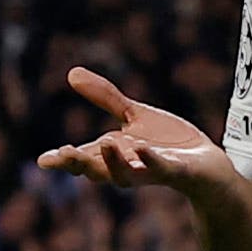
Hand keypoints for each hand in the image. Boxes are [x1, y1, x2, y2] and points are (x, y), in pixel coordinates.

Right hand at [35, 68, 237, 193]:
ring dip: (113, 163)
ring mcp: (150, 171)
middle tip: (62, 156)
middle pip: (97, 171)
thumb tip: (72, 73)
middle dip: (79, 164)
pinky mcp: (176, 171)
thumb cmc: (168, 143)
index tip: (44, 160)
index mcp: (114, 154)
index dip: (63, 161)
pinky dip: (150, 161)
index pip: (82, 160)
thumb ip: (106, 98)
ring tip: (103, 144)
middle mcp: (128, 167)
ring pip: (125, 176)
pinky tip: (143, 148)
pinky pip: (160, 169)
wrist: (207, 164)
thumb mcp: (134, 115)